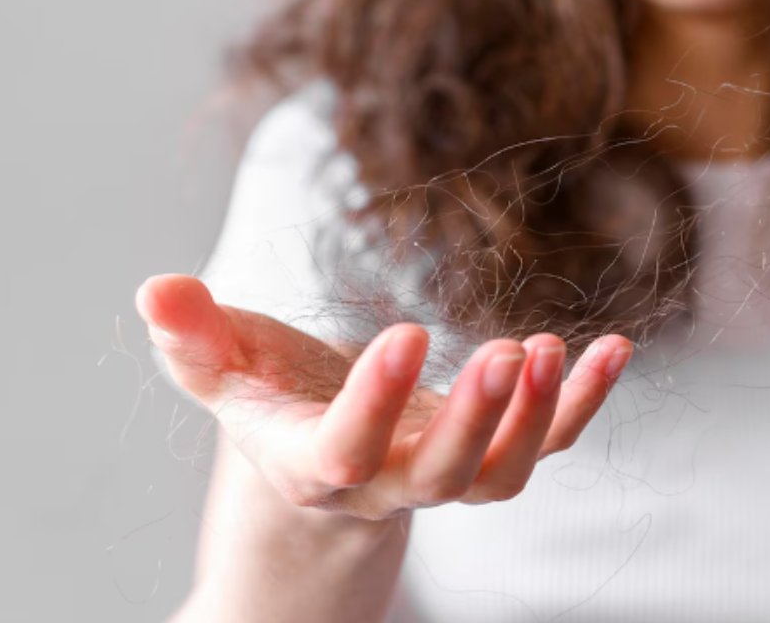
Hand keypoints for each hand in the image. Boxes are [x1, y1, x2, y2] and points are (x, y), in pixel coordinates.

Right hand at [136, 273, 632, 520]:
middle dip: (476, 420)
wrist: (324, 457)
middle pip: (441, 475)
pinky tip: (615, 348)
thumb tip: (154, 288)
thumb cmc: (272, 402)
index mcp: (315, 463)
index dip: (375, 404)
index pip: (344, 451)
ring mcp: (449, 475)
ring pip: (501, 473)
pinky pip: (550, 442)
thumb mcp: (226, 372)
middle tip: (509, 353)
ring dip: (537, 417)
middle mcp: (388, 483)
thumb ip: (194, 338)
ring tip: (553, 348)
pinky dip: (584, 402)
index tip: (407, 332)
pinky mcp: (493, 453)